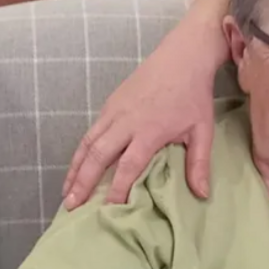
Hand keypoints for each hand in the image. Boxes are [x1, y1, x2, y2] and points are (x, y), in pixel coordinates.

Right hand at [61, 17, 224, 208]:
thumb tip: (202, 195)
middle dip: (83, 183)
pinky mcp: (109, 104)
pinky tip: (77, 167)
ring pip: (87, 144)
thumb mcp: (202, 130)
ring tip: (66, 193)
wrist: (182, 58)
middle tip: (71, 207)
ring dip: (75, 169)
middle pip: (98, 156)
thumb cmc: (193, 96)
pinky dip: (80, 152)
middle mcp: (126, 122)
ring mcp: (114, 111)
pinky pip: (90, 133)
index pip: (129, 165)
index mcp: (149, 130)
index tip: (110, 209)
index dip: (118, 189)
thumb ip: (199, 163)